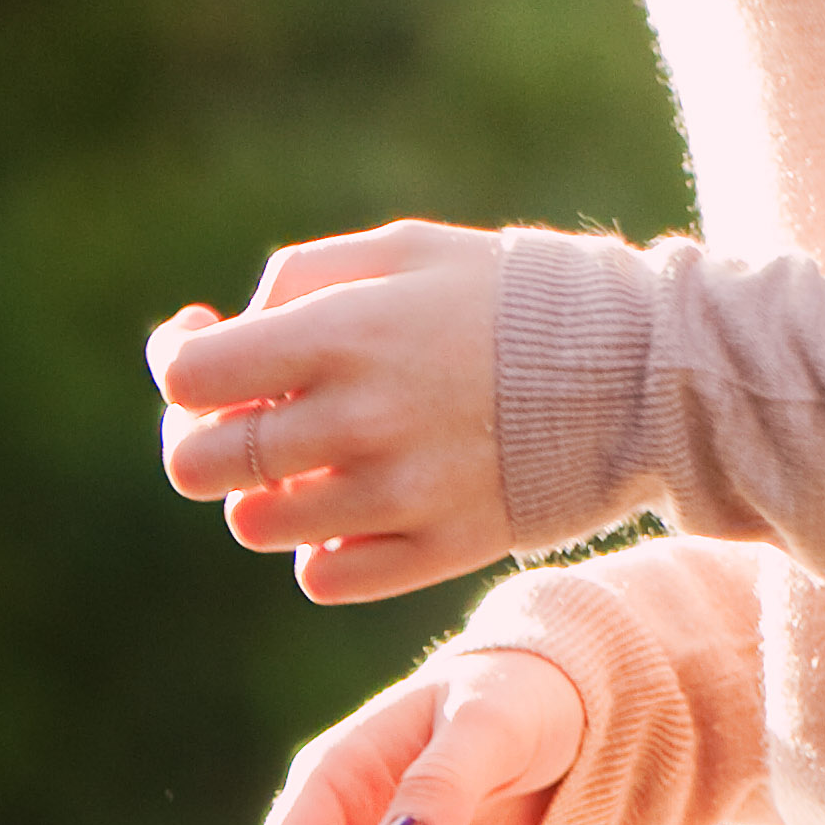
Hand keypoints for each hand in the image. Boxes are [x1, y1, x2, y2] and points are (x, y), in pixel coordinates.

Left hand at [150, 220, 512, 603]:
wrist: (650, 368)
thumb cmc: (522, 293)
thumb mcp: (413, 248)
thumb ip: (303, 279)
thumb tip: (227, 334)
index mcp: (350, 332)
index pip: (191, 377)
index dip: (175, 361)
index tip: (199, 345)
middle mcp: (363, 419)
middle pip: (200, 463)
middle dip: (200, 432)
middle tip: (243, 408)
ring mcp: (400, 494)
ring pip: (254, 524)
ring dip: (262, 489)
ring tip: (311, 454)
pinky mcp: (439, 549)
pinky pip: (324, 576)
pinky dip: (320, 546)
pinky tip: (357, 501)